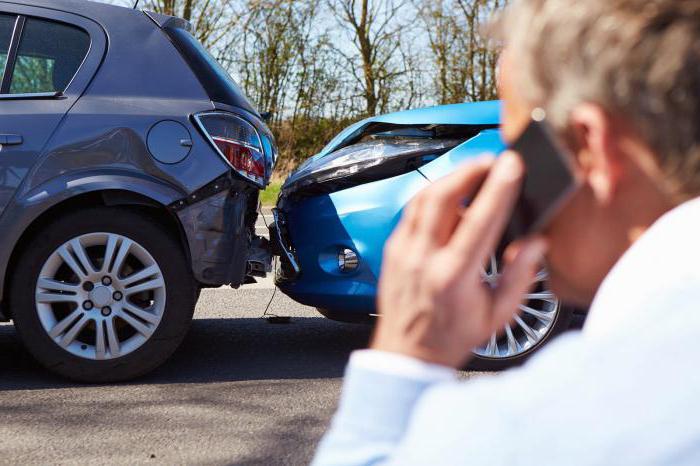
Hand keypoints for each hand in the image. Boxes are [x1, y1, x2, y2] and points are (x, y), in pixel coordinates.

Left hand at [372, 151, 547, 367]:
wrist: (406, 353)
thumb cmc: (451, 336)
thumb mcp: (497, 315)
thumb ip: (520, 276)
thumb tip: (536, 242)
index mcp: (453, 277)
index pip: (479, 221)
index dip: (498, 188)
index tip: (512, 165)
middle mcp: (423, 259)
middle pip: (443, 197)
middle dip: (470, 170)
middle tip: (492, 160)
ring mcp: (403, 252)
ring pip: (422, 198)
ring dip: (450, 177)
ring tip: (474, 170)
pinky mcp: (392, 249)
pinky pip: (411, 210)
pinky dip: (432, 195)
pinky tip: (449, 193)